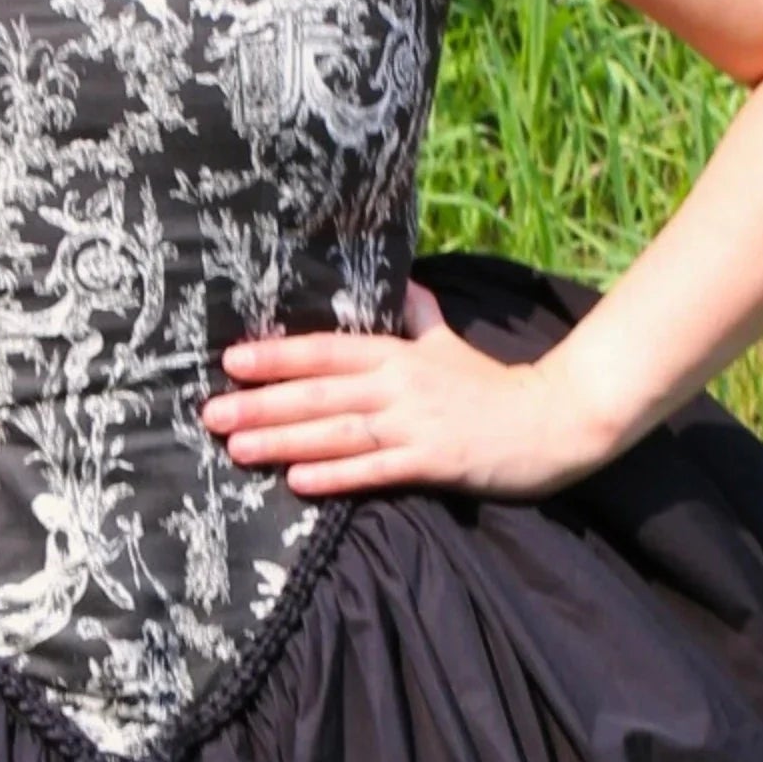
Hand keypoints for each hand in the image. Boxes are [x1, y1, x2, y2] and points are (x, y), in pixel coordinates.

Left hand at [204, 285, 608, 499]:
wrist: (552, 421)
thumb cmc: (494, 386)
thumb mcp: (451, 343)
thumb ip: (420, 315)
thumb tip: (403, 281)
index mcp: (399, 355)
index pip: (326, 352)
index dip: (278, 356)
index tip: (230, 361)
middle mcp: (400, 385)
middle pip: (319, 393)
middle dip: (261, 402)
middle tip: (210, 413)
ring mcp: (415, 424)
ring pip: (337, 432)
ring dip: (284, 440)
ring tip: (238, 448)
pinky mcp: (433, 461)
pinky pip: (375, 470)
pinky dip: (336, 475)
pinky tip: (297, 480)